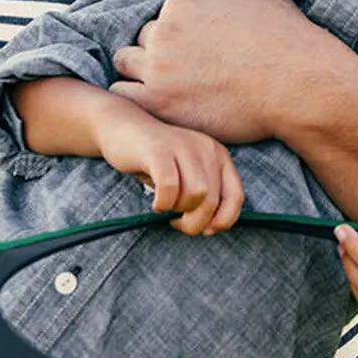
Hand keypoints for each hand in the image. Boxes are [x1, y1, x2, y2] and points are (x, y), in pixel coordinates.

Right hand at [99, 111, 243, 234]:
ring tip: (166, 208)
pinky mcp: (159, 151)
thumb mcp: (187, 176)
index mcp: (218, 155)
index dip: (224, 220)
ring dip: (179, 211)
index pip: (236, 196)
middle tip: (177, 223)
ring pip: (196, 194)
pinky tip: (156, 203)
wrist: (121, 128)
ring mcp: (183, 147)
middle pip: (212, 200)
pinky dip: (163, 203)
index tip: (206, 230)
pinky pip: (169, 187)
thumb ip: (203, 197)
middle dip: (195, 222)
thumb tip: (208, 228)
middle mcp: (206, 148)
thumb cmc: (156, 161)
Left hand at [111, 0, 352, 144]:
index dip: (177, 35)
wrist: (296, 84)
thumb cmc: (283, 37)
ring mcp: (157, 67)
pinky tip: (157, 103)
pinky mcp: (158, 102)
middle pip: (142, 39)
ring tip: (167, 88)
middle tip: (184, 71)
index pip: (161, 16)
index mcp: (180, 3)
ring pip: (126, 64)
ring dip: (142, 73)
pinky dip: (136, 98)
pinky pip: (123, 95)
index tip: (194, 51)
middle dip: (158, 52)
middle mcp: (163, 31)